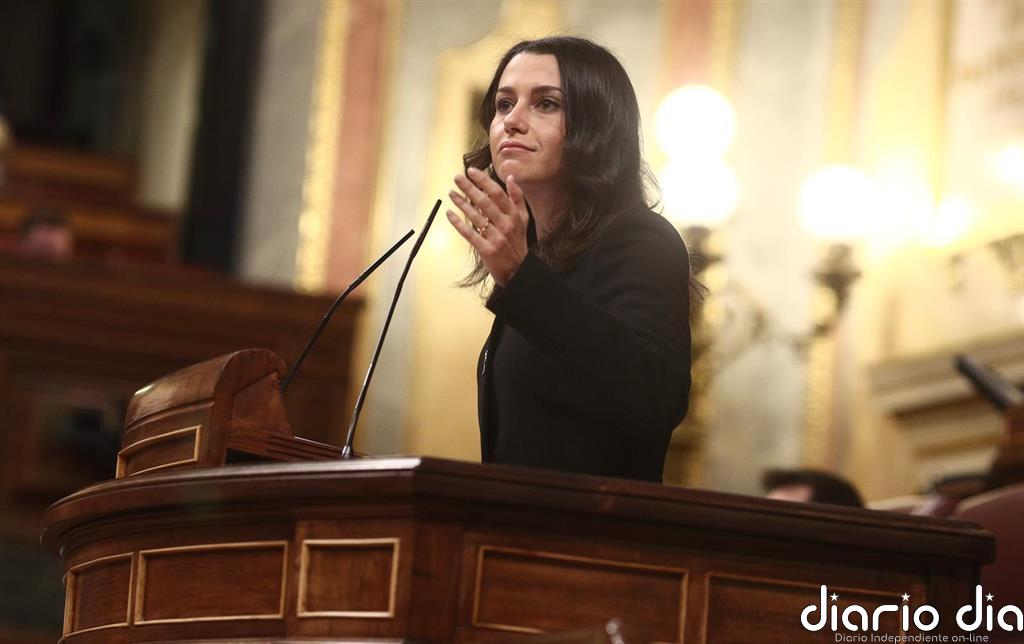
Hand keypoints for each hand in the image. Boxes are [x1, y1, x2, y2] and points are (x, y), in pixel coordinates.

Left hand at [447, 167, 528, 286]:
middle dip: (469, 188)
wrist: (518, 270)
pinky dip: (458, 223)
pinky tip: (449, 214)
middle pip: (484, 201)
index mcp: (514, 215)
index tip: (471, 171)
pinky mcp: (486, 249)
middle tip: (456, 178)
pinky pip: (469, 233)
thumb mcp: (523, 219)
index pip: (497, 193)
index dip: (483, 181)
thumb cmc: (517, 242)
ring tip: (451, 193)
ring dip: (461, 203)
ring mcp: (496, 237)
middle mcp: (506, 225)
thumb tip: (510, 177)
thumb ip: (517, 197)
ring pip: (475, 216)